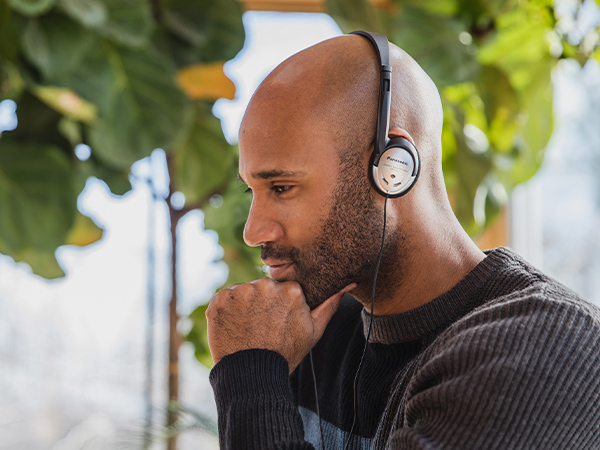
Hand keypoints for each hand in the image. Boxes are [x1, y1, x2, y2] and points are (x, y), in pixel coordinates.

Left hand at [206, 278, 355, 372]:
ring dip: (243, 305)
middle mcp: (266, 285)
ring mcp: (241, 292)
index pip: (283, 289)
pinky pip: (224, 298)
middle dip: (261, 303)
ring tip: (248, 329)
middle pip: (263, 288)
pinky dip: (226, 310)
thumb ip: (329, 305)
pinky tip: (234, 327)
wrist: (252, 374)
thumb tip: (347, 283)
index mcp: (291, 290)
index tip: (277, 322)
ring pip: (243, 292)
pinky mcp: (220, 300)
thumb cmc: (285, 353)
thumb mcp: (313, 331)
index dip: (280, 305)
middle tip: (261, 327)